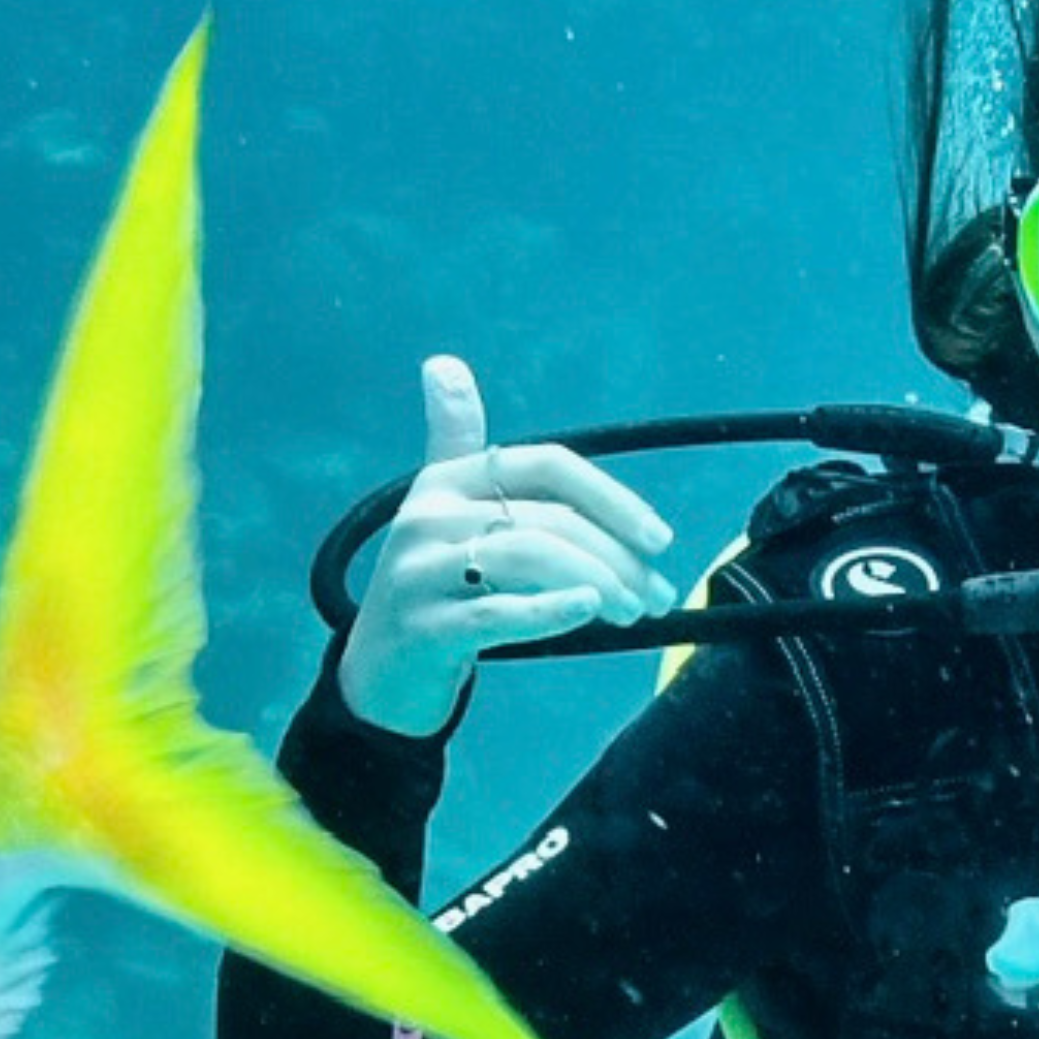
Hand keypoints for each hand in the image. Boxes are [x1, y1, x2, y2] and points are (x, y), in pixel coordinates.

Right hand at [338, 355, 681, 734]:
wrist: (379, 674)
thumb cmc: (434, 590)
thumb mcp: (448, 516)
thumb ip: (458, 444)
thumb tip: (443, 364)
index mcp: (446, 481)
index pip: (546, 465)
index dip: (611, 497)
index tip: (659, 539)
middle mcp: (429, 517)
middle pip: (549, 519)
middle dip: (618, 558)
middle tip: (658, 597)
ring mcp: (421, 572)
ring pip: (530, 556)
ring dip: (599, 583)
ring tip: (634, 612)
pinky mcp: (424, 628)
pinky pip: (499, 612)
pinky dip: (551, 609)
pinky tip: (588, 609)